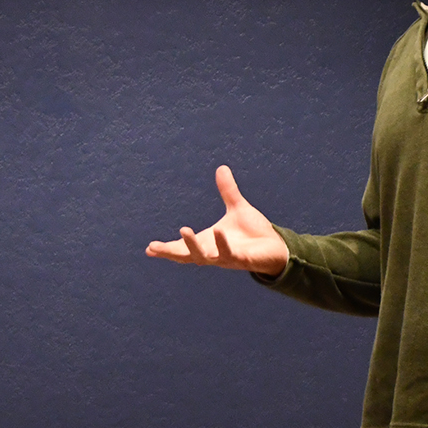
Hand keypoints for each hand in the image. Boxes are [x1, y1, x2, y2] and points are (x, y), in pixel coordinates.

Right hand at [145, 166, 289, 275]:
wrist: (277, 247)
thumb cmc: (254, 233)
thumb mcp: (238, 208)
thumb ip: (228, 191)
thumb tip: (222, 168)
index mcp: (209, 242)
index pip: (183, 249)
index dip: (167, 249)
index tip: (149, 248)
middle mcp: (214, 253)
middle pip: (187, 257)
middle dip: (171, 252)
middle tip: (154, 247)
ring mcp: (228, 258)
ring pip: (205, 257)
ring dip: (194, 246)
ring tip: (184, 230)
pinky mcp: (244, 260)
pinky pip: (231, 254)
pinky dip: (223, 244)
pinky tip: (219, 231)